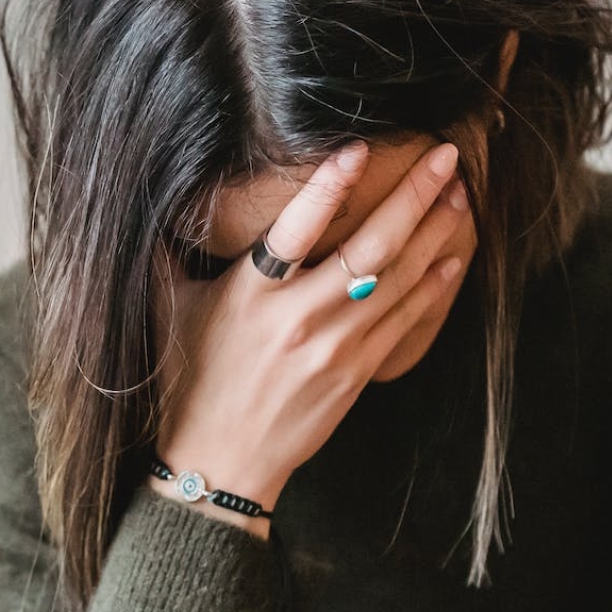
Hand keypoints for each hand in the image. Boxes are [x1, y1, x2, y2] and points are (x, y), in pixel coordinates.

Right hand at [148, 139, 470, 535]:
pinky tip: (452, 256)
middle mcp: (297, 318)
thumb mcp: (169, 310)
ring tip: (458, 193)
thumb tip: (154, 199)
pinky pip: (404, 320)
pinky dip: (432, 286)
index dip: (327, 187)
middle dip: (413, 197)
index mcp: (250, 295)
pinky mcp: (356, 372)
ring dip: (434, 232)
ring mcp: (334, 347)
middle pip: (369, 248)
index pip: (294, 229)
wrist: (220, 462)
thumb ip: (168, 253)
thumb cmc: (189, 382)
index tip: (357, 149)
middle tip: (445, 157)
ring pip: (397, 278)